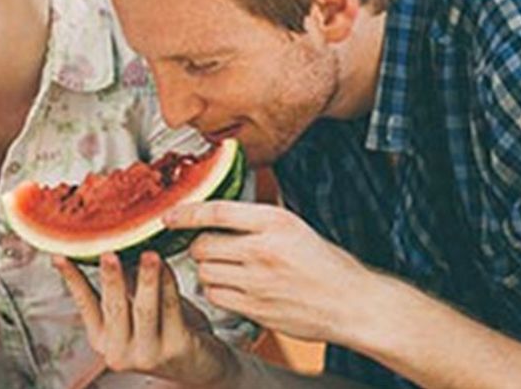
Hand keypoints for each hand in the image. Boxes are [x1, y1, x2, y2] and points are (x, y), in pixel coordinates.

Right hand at [53, 252, 237, 386]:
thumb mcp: (138, 310)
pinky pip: (171, 309)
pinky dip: (169, 283)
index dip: (72, 279)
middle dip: (111, 278)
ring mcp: (148, 354)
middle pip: (113, 307)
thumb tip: (117, 246)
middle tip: (108, 252)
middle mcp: (119, 352)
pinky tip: (169, 264)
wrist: (200, 366)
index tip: (60, 255)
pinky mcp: (176, 349)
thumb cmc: (165, 330)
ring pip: (144, 309)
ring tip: (148, 254)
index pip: (84, 304)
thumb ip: (126, 286)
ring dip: (146, 278)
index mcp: (103, 340)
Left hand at [164, 201, 370, 343]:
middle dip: (199, 246)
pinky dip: (216, 292)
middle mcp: (263, 250)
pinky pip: (216, 297)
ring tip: (224, 268)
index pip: (216, 212)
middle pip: (202, 246)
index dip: (187, 213)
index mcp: (274, 222)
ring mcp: (258, 283)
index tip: (169, 215)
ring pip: (205, 273)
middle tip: (209, 248)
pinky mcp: (255, 309)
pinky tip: (231, 287)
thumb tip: (223, 211)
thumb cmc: (326, 264)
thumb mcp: (295, 227)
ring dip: (207, 270)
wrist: (351, 303)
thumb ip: (259, 220)